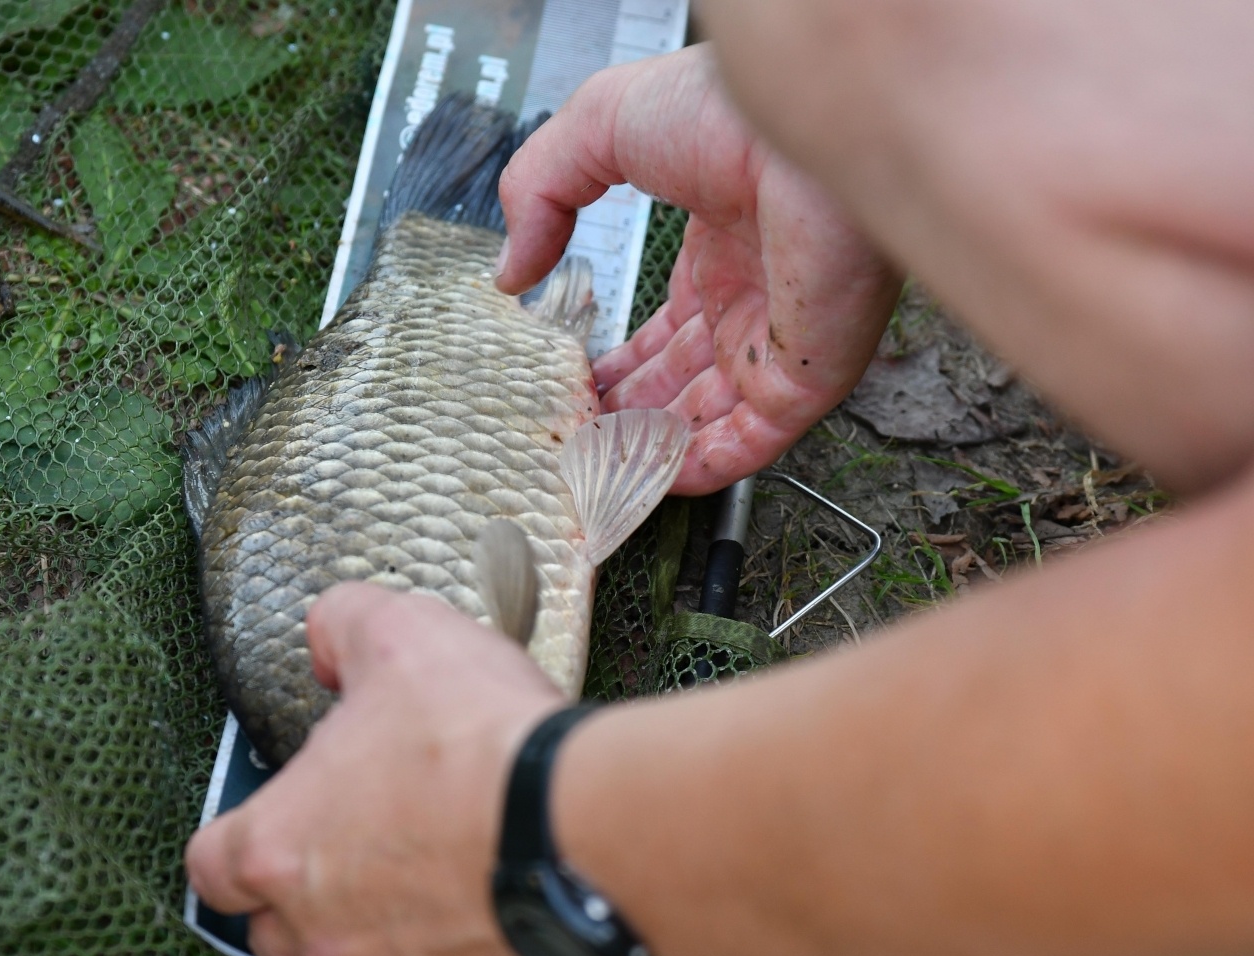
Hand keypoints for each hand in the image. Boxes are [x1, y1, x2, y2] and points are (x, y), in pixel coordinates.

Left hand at [185, 583, 585, 955]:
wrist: (581, 827)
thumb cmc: (483, 745)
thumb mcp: (399, 635)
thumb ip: (344, 628)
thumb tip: (327, 637)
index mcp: (285, 846)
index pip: (212, 865)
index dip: (233, 842)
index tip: (260, 826)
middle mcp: (326, 931)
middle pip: (273, 940)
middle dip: (298, 905)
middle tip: (345, 859)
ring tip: (398, 919)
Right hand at [497, 45, 901, 494]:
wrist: (809, 126)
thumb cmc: (723, 109)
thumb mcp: (598, 128)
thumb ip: (539, 195)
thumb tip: (509, 274)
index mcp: (719, 244)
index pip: (667, 326)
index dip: (619, 363)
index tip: (570, 388)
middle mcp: (753, 298)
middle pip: (684, 381)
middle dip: (628, 414)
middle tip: (573, 440)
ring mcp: (781, 341)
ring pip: (710, 420)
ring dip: (652, 450)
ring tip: (592, 472)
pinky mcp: (805, 380)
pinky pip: (750, 444)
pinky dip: (699, 470)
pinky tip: (646, 483)